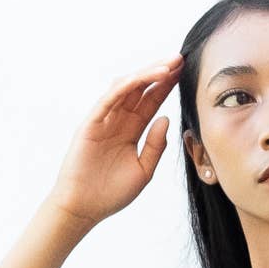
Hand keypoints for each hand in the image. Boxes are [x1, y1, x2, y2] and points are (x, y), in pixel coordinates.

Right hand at [48, 52, 181, 229]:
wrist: (85, 208)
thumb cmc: (111, 193)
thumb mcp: (143, 171)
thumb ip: (155, 146)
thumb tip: (166, 118)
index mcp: (131, 130)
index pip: (151, 102)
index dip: (166, 86)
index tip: (183, 72)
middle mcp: (118, 120)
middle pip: (141, 89)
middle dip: (160, 73)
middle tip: (179, 59)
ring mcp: (104, 119)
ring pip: (127, 88)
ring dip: (147, 74)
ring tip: (167, 66)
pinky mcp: (92, 122)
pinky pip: (110, 98)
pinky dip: (128, 85)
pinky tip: (146, 78)